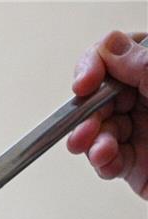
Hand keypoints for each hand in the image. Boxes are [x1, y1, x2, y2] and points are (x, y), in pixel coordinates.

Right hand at [67, 31, 147, 198]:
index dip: (94, 66)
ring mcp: (141, 131)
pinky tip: (108, 158)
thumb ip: (143, 64)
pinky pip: (107, 160)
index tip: (85, 81)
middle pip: (100, 97)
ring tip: (97, 146)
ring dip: (91, 139)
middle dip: (86, 111)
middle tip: (85, 123)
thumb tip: (110, 46)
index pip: (117, 56)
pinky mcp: (136, 163)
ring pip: (98, 130)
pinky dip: (102, 161)